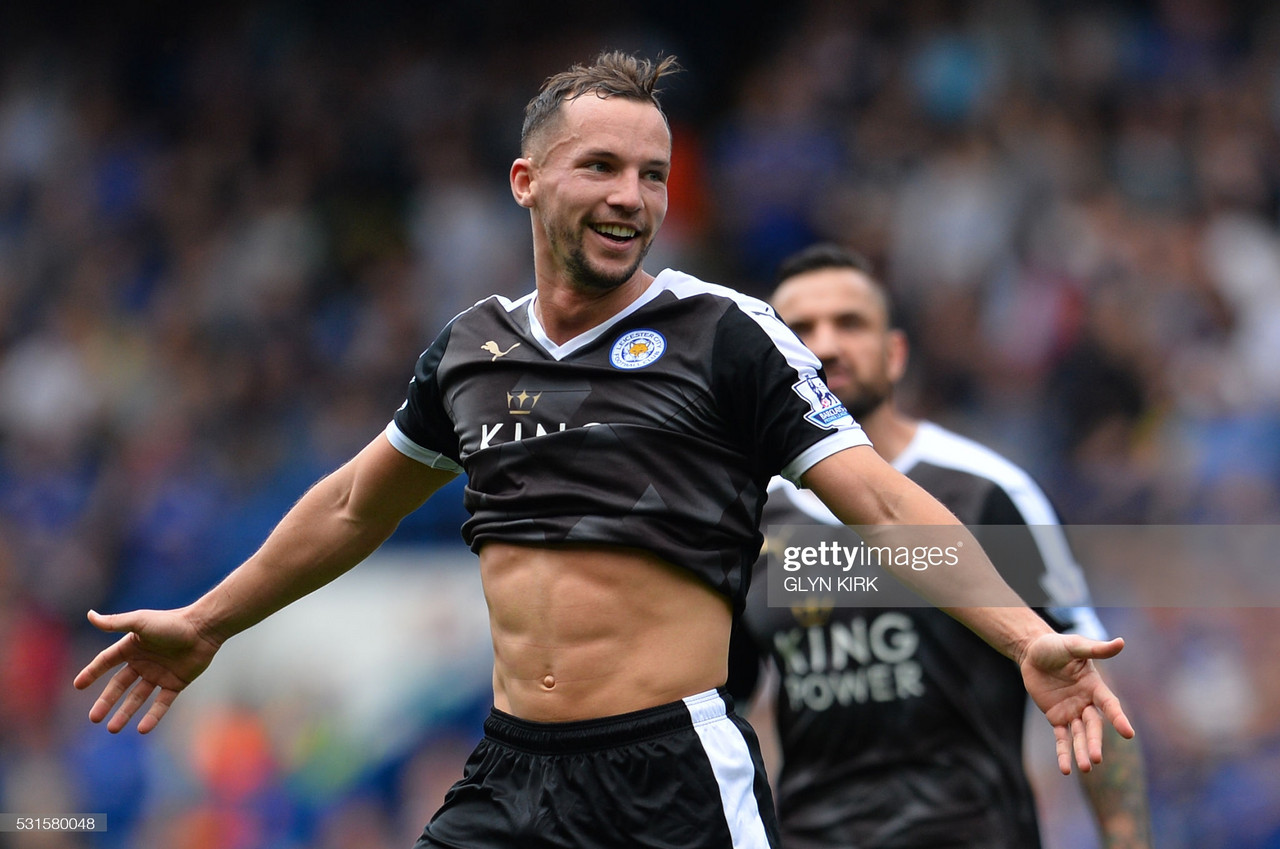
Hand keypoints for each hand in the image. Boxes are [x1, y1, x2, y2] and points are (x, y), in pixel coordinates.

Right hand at [73, 608, 221, 733]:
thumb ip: (115, 622)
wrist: (204, 629)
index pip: (106, 661)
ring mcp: (159, 673)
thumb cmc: (172, 623)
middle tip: (94, 718)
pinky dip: (153, 716)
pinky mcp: (176, 683)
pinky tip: (142, 729)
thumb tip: (89, 615)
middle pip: (120, 685)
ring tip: (113, 729)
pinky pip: (162, 703)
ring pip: (138, 697)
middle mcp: (143, 661)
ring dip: (125, 713)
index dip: (92, 672)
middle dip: (106, 701)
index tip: (78, 685)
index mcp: (132, 647)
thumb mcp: (140, 622)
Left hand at [1019, 632, 1134, 774]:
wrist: (1032, 652)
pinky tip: (1067, 769)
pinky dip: (1064, 753)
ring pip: (1079, 735)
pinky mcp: (1056, 717)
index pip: (1109, 705)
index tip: (1128, 733)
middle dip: (1094, 741)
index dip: (1118, 718)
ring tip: (1086, 768)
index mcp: (1095, 686)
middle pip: (1093, 726)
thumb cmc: (1055, 645)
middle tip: (1096, 759)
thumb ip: (1095, 649)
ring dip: (1082, 751)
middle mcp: (1086, 702)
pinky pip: (1062, 738)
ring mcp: (1072, 711)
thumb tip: (1120, 642)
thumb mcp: (1074, 646)